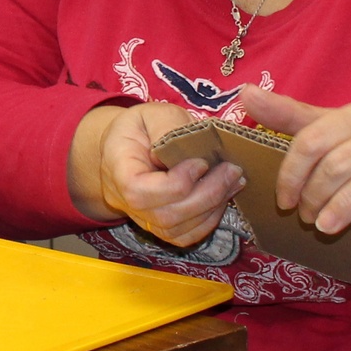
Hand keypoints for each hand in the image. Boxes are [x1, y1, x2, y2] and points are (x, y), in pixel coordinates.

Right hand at [87, 101, 243, 248]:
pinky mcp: (159, 227)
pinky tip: (223, 197)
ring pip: (176, 230)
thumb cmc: (140, 128)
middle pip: (164, 215)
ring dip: (212, 208)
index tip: (202, 162)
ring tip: (234, 181)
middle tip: (232, 171)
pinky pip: (184, 236)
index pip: (139, 191)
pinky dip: (208, 221)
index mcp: (116, 169)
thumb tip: (191, 150)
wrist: (126, 147)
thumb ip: (168, 126)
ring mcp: (141, 218)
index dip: (174, 184)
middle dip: (205, 196)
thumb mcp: (151, 114)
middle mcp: (123, 201)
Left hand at [239, 85, 350, 264]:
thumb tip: (245, 93)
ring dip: (342, 205)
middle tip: (305, 217)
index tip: (283, 199)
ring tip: (325, 226)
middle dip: (316, 193)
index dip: (292, 171)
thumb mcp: (338, 135)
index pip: (315, 136)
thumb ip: (293, 118)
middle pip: (341, 158)